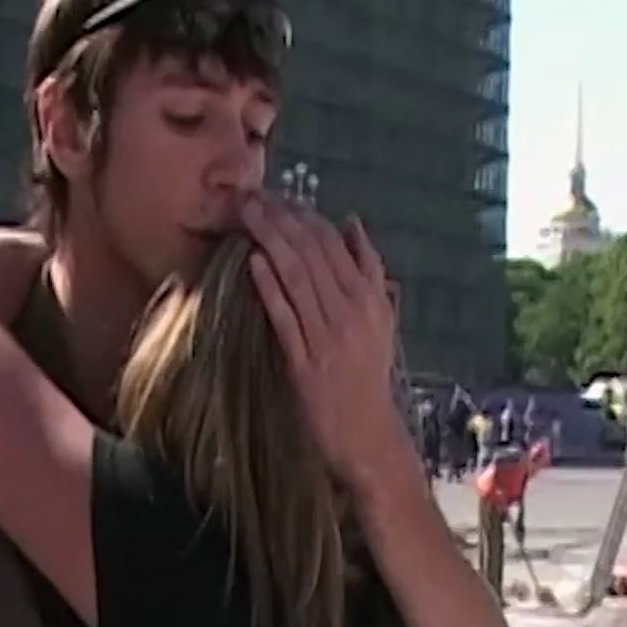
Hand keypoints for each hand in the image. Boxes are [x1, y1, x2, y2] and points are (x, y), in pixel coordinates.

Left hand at [243, 194, 406, 489]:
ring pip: (297, 279)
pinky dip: (270, 288)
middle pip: (312, 254)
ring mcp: (327, 336)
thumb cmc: (369, 371)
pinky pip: (285, 318)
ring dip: (270, 243)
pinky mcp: (304, 362)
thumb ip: (369, 268)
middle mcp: (350, 311)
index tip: (276, 196)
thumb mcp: (380, 316)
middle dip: (280, 220)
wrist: (366, 430)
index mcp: (369, 297)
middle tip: (250, 196)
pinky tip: (253, 263)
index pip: (333, 244)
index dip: (303, 215)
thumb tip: (352, 223)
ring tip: (246, 217)